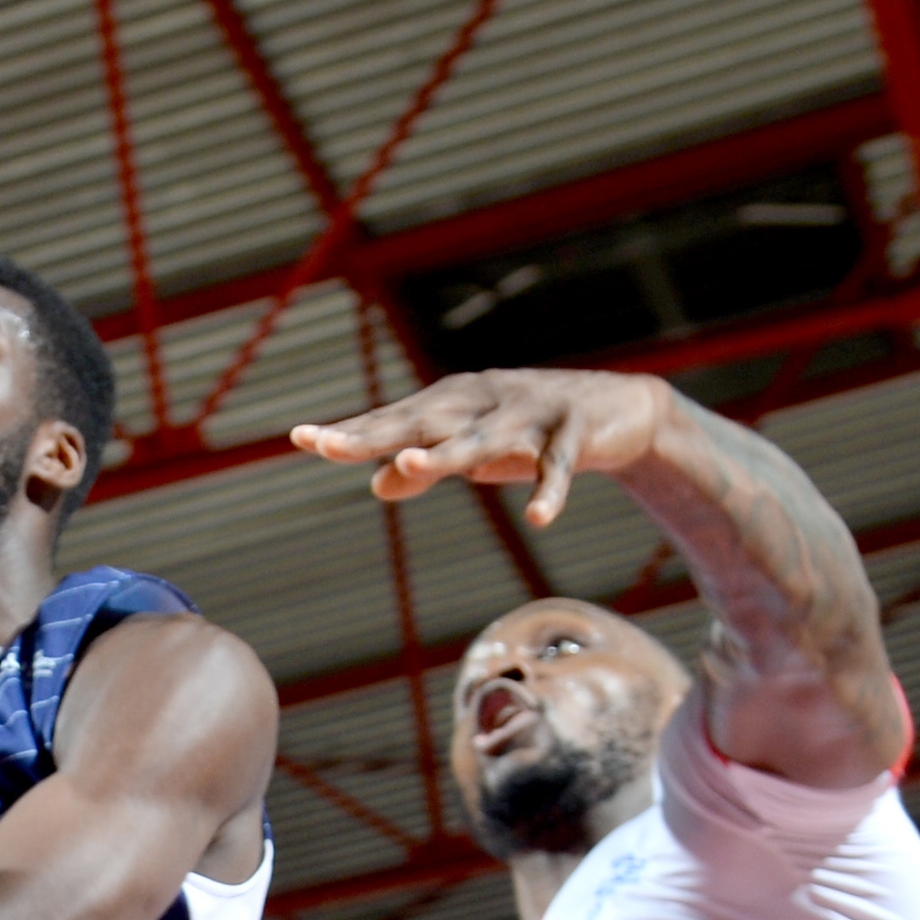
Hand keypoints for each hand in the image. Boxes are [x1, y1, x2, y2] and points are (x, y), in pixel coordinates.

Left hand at [291, 369, 675, 527]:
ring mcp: (530, 413)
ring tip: (410, 464)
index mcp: (455, 405)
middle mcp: (484, 401)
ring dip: (448, 452)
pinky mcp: (575, 431)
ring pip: (483, 437)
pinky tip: (539, 518)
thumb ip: (427, 466)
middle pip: (423, 421)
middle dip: (376, 434)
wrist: (617, 408)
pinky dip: (550, 491)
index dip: (351, 431)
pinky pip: (558, 466)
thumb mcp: (474, 453)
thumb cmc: (530, 432)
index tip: (302, 438)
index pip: (393, 419)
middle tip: (328, 446)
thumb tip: (378, 484)